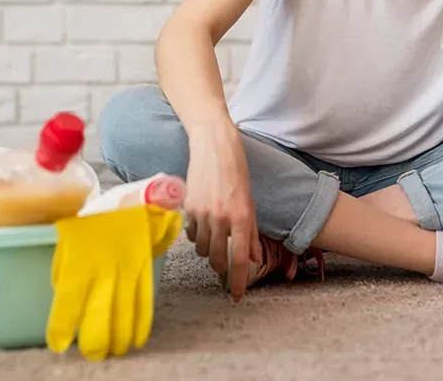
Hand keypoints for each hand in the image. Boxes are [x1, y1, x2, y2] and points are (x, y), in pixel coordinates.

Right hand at [183, 121, 261, 302]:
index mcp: (243, 217)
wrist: (214, 145)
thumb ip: (252, 231)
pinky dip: (196, 234)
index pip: (241, 259)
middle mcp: (222, 218)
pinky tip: (203, 221)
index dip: (239, 282)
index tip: (237, 297)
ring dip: (208, 248)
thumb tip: (255, 258)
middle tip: (223, 263)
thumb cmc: (236, 171)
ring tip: (214, 233)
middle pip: (217, 260)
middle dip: (220, 266)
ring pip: (202, 249)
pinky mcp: (187, 207)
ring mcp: (203, 213)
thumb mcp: (251, 201)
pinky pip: (190, 233)